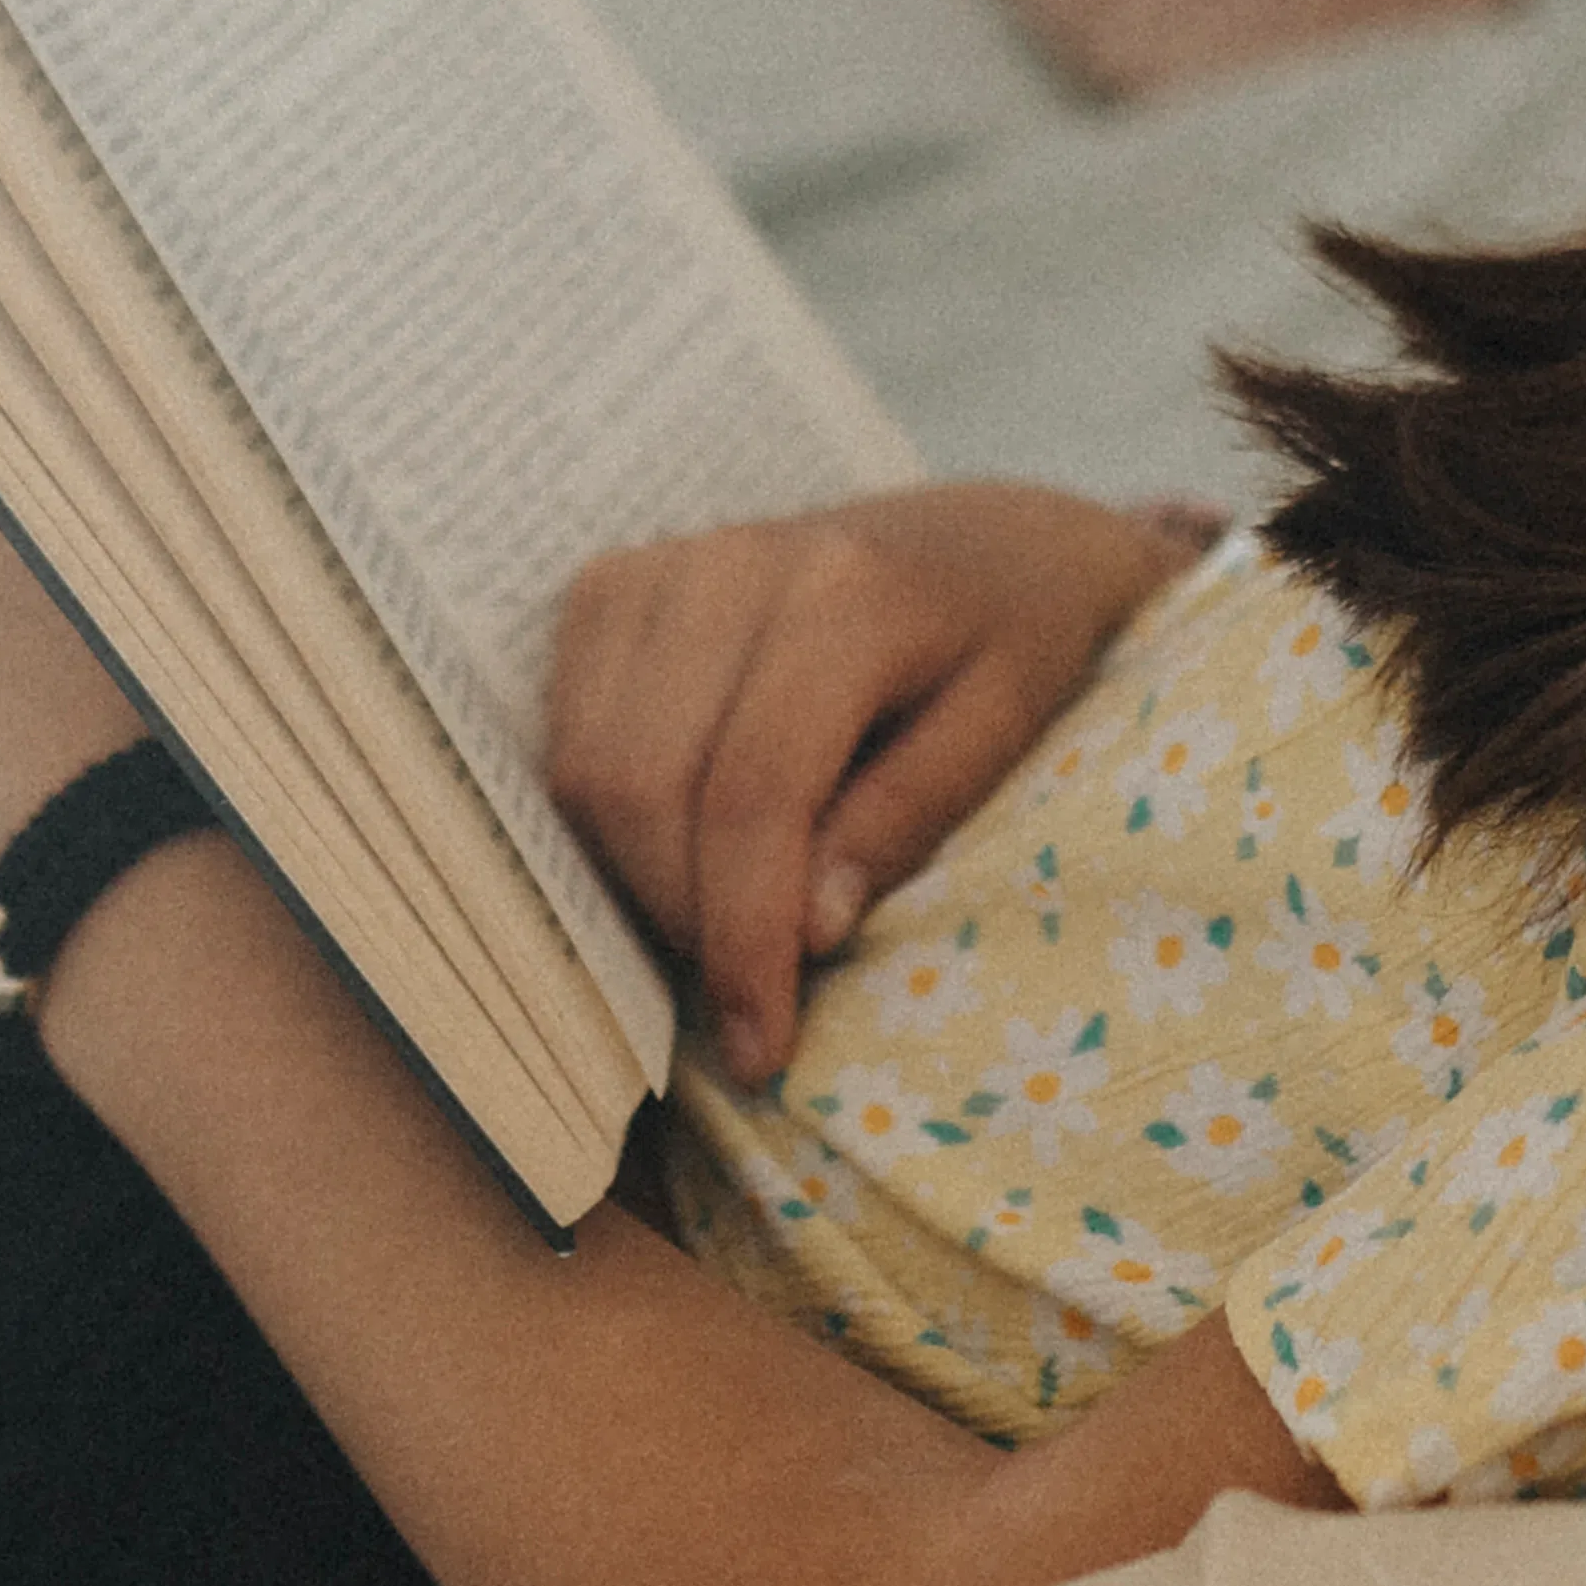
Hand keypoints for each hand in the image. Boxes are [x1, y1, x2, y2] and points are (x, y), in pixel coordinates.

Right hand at [545, 482, 1200, 1086]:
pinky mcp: (613, 585)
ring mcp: (659, 566)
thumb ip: (906, 820)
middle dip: (683, 921)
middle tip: (749, 998)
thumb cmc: (1018, 640)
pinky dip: (608, 823)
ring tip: (725, 927)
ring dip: (638, 881)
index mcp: (847, 595)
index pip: (753, 793)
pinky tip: (686, 856)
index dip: (743, 937)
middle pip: (645, 786)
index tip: (763, 1047)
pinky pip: (567, 736)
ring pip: (587, 769)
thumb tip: (805, 931)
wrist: (989, 538)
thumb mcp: (1008, 731)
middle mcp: (732, 564)